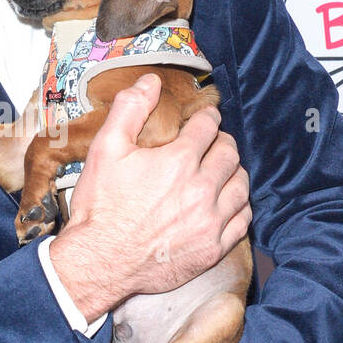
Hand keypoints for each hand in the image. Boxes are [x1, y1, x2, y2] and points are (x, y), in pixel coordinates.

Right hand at [48, 74, 250, 320]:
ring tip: (219, 172)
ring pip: (241, 185)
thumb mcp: (105, 149)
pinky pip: (243, 220)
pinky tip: (225, 203)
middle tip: (211, 145)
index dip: (206, 118)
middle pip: (230, 153)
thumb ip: (129, 109)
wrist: (99, 261)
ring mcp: (210, 221)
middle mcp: (201, 189)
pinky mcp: (213, 248)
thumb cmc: (101, 206)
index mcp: (178, 161)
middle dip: (221, 143)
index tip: (203, 121)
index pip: (209, 126)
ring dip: (233, 173)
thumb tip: (151, 81)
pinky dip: (238, 207)